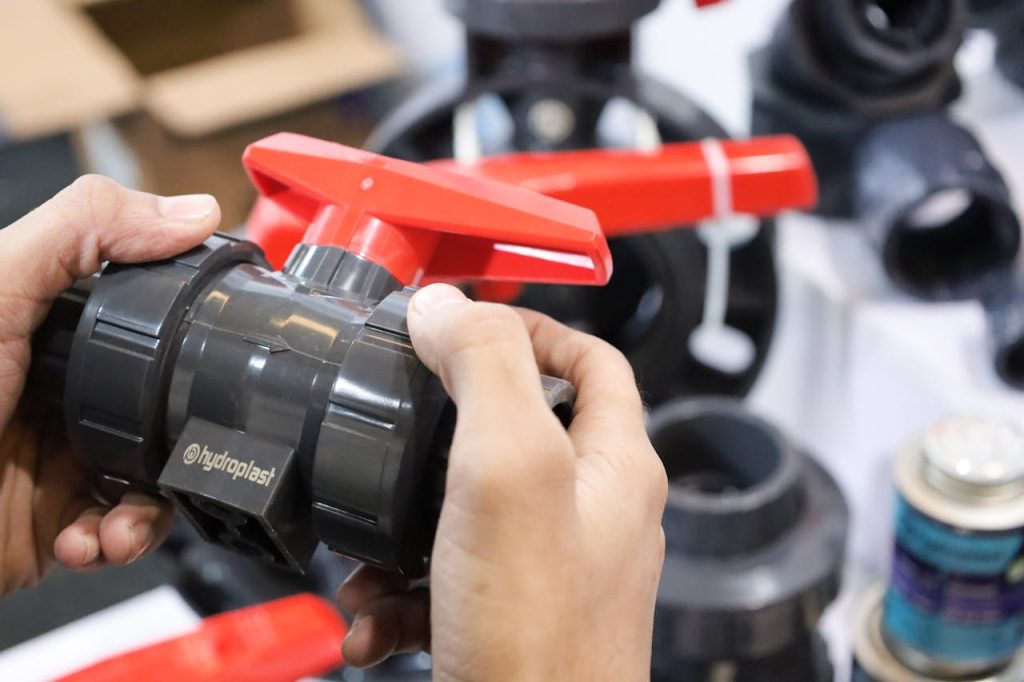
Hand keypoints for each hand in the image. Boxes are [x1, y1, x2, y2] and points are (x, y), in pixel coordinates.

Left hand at [0, 176, 219, 594]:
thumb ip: (84, 231)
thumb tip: (194, 212)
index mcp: (48, 335)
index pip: (145, 321)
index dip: (187, 332)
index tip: (222, 340)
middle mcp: (59, 396)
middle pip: (163, 405)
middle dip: (183, 434)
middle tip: (185, 444)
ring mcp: (61, 462)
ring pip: (157, 476)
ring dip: (156, 504)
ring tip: (126, 516)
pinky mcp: (58, 522)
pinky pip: (124, 533)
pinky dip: (122, 541)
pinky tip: (92, 537)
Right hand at [338, 285, 667, 680]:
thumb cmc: (541, 634)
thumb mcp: (508, 470)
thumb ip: (483, 372)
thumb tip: (445, 306)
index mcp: (614, 467)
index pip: (594, 362)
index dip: (535, 329)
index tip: (470, 326)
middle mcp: (593, 515)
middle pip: (520, 432)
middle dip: (441, 432)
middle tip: (394, 430)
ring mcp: (553, 571)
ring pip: (467, 511)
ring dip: (403, 526)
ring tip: (366, 556)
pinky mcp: (511, 620)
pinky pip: (448, 582)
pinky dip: (402, 592)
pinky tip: (373, 620)